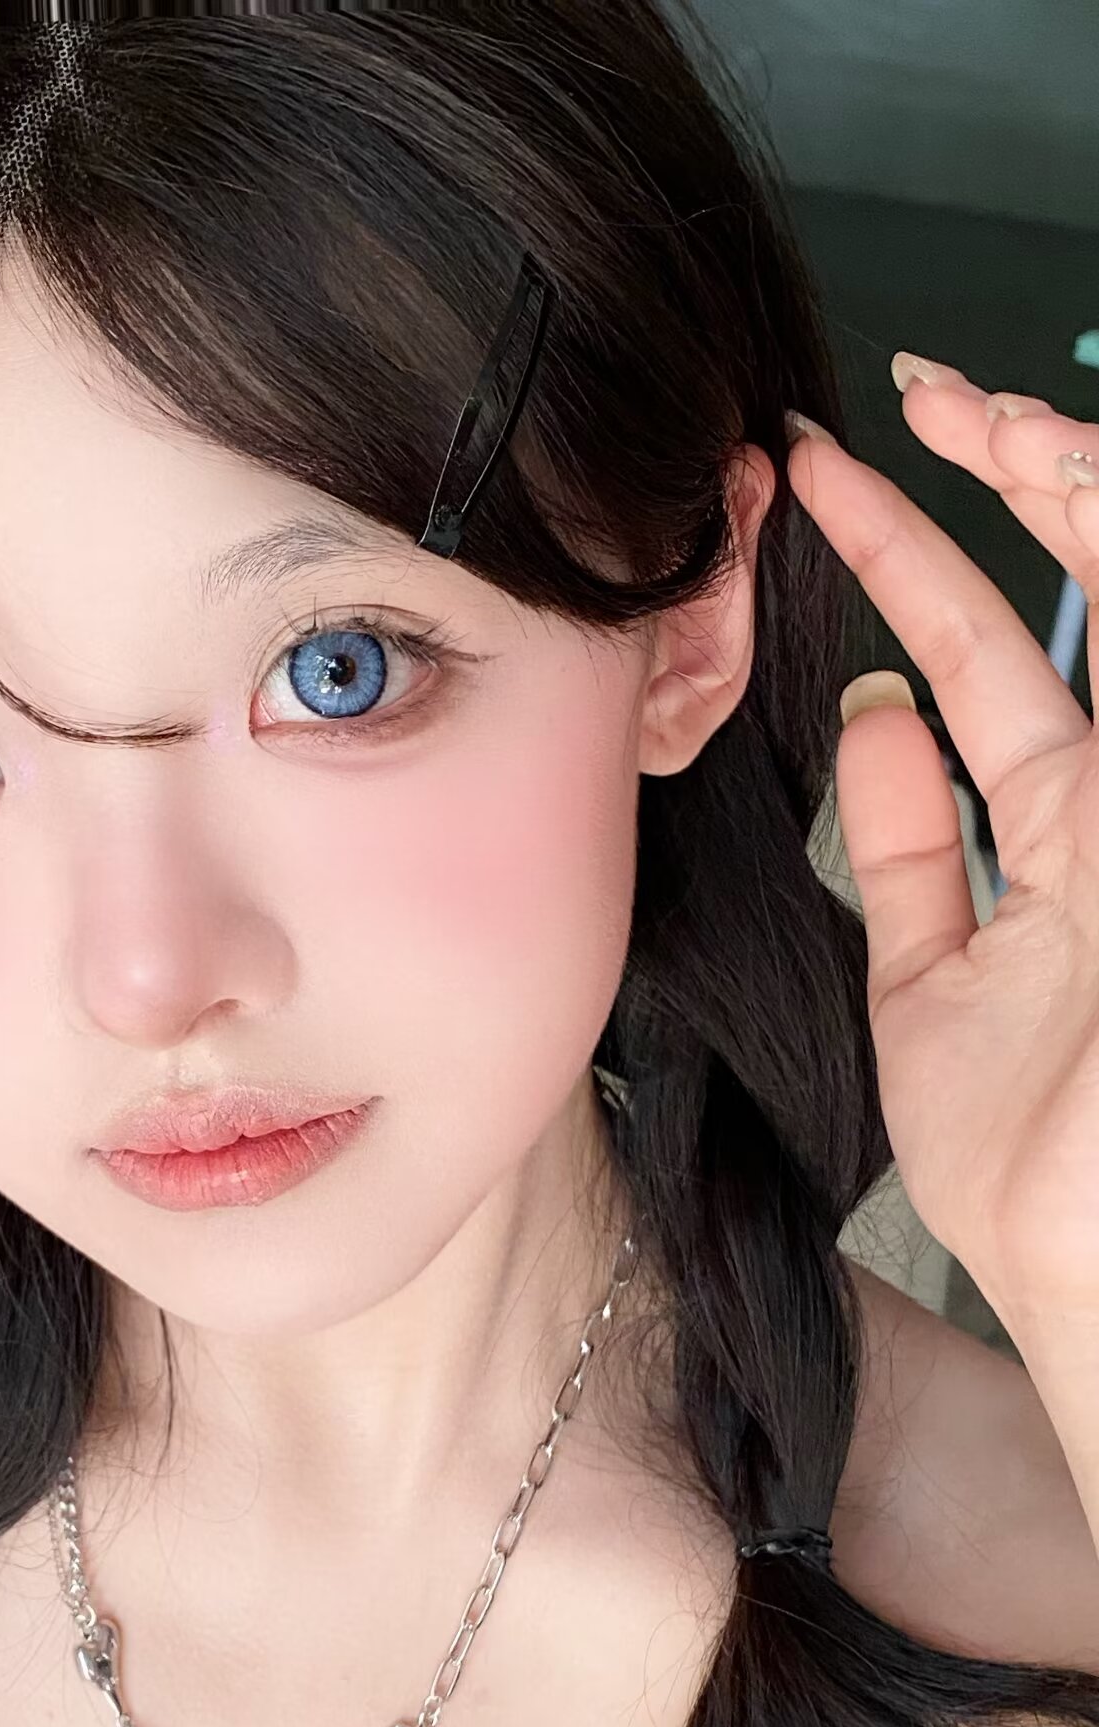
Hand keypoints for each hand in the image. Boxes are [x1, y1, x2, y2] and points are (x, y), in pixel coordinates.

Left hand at [785, 356, 1098, 1331]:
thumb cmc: (1037, 1170)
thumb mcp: (935, 991)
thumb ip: (911, 858)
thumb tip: (870, 727)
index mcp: (1071, 843)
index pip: (984, 668)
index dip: (907, 567)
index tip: (814, 493)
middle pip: (1071, 609)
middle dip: (1000, 486)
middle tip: (909, 396)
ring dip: (1064, 497)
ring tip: (967, 410)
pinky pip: (1094, 716)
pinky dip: (1083, 592)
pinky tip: (1052, 482)